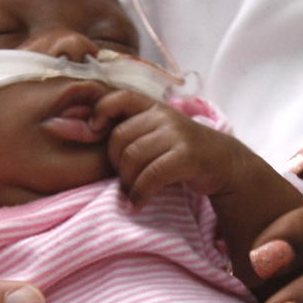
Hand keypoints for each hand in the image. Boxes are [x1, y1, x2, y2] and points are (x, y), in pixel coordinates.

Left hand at [95, 91, 246, 205]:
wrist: (223, 162)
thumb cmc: (179, 150)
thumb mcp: (155, 132)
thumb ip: (127, 128)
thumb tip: (80, 129)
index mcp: (152, 106)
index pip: (117, 98)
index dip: (99, 113)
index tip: (93, 134)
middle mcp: (163, 115)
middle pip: (119, 137)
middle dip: (114, 163)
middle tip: (122, 179)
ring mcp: (176, 134)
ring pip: (133, 157)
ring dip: (127, 182)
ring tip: (131, 193)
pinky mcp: (187, 156)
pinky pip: (151, 176)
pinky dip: (140, 194)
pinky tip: (137, 204)